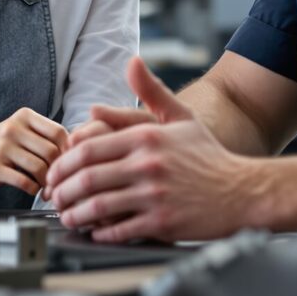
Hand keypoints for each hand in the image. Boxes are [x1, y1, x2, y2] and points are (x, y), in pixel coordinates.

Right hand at [0, 107, 68, 195]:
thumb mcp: (19, 132)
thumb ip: (42, 138)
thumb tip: (76, 152)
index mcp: (24, 117)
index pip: (59, 132)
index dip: (69, 151)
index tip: (69, 164)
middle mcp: (13, 128)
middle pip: (52, 151)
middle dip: (59, 170)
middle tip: (59, 181)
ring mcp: (2, 147)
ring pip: (40, 168)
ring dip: (47, 183)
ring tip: (46, 188)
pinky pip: (24, 181)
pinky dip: (33, 189)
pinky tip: (31, 189)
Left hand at [45, 58, 258, 242]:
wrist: (243, 190)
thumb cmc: (209, 156)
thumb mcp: (180, 117)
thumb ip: (151, 91)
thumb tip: (131, 62)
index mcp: (146, 138)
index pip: (88, 149)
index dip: (63, 164)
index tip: (55, 173)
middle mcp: (147, 164)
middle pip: (86, 178)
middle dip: (61, 190)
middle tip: (53, 197)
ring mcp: (154, 195)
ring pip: (98, 206)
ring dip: (75, 214)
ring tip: (67, 216)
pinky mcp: (162, 222)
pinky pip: (120, 230)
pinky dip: (100, 233)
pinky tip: (94, 232)